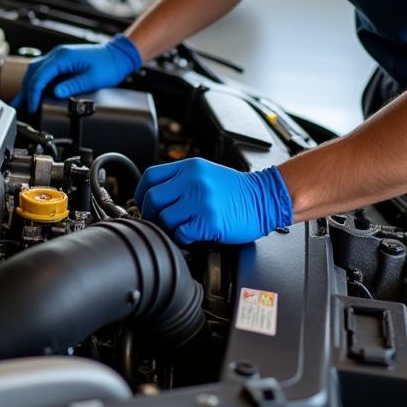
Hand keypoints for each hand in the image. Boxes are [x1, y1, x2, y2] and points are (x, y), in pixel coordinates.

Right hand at [12, 34, 141, 112]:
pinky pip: (45, 71)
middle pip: (33, 72)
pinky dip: (39, 82)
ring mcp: (59, 57)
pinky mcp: (63, 62)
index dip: (33, 93)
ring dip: (30, 86)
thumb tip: (56, 93)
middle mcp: (58, 55)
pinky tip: (37, 93)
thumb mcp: (92, 78)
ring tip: (24, 101)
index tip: (32, 106)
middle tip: (23, 106)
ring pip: (36, 70)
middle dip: (26, 90)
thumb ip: (73, 86)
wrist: (117, 56)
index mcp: (62, 57)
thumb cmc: (108, 65)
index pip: (40, 76)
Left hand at [136, 158, 292, 244]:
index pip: (150, 177)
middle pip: (152, 199)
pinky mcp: (209, 221)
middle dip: (151, 213)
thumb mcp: (205, 173)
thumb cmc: (236, 190)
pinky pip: (181, 234)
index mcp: (189, 167)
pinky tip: (192, 234)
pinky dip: (182, 238)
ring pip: (164, 218)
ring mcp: (200, 201)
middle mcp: (193, 181)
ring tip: (180, 227)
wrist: (265, 198)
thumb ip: (180, 179)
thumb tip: (154, 195)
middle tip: (159, 220)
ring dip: (168, 228)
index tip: (144, 203)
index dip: (141, 193)